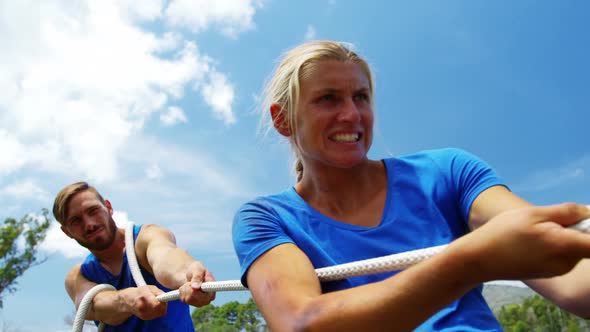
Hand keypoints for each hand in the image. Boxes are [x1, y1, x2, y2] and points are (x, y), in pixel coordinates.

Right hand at [121, 285, 166, 319]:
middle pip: (159, 309)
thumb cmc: (138, 292)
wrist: (126, 301)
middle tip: (160, 298)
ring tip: (155, 301)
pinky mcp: (145, 317)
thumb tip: (166, 296)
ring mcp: (143, 313)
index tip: (165, 298)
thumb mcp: (148, 287)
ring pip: (159, 312)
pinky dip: (157, 310)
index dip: (163, 302)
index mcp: (143, 296)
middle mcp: (142, 306)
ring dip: (160, 307)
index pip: (156, 304)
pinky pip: (156, 314)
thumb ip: (158, 292)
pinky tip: (152, 306)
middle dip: (163, 303)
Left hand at [178, 261, 215, 306]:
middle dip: (189, 288)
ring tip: (188, 283)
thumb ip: (197, 277)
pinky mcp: (193, 303)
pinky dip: (182, 292)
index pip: (208, 296)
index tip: (193, 287)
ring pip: (188, 299)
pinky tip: (186, 287)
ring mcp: (200, 302)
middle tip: (190, 281)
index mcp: (212, 289)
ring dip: (185, 290)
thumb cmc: (195, 270)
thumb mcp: (197, 269)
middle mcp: (208, 298)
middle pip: (196, 298)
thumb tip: (196, 287)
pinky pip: (184, 300)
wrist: (188, 273)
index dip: (199, 293)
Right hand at [457, 203, 589, 281]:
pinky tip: (530, 242)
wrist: (479, 259)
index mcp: (564, 246)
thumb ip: (566, 212)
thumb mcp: (533, 213)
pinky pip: (562, 255)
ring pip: (574, 248)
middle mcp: (566, 263)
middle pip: (587, 243)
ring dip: (563, 236)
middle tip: (549, 219)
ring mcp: (557, 270)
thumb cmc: (503, 233)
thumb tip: (589, 212)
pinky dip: (554, 245)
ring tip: (534, 231)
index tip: (581, 218)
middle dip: (576, 228)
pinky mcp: (549, 273)